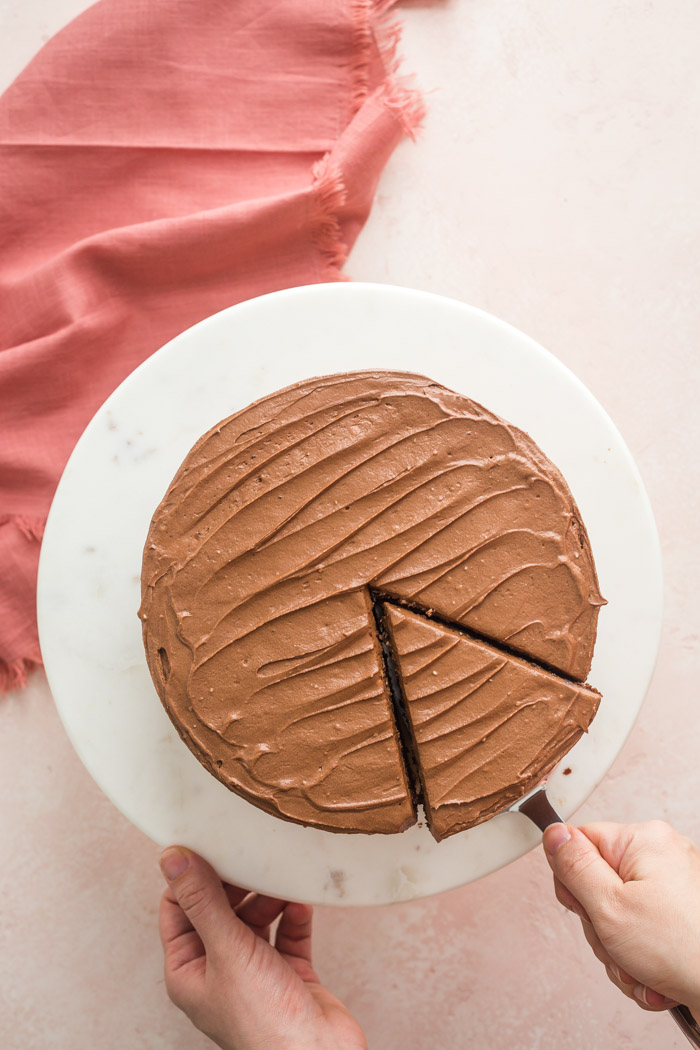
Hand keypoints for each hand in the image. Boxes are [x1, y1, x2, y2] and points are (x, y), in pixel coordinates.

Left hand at [158, 846, 366, 1049]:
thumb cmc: (263, 1021)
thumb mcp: (226, 950)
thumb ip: (202, 901)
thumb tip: (172, 859)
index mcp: (189, 970)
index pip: (178, 910)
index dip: (191, 877)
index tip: (209, 844)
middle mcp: (219, 970)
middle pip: (219, 909)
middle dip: (235, 884)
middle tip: (248, 857)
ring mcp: (256, 972)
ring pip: (255, 918)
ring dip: (268, 897)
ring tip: (278, 879)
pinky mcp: (290, 973)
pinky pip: (289, 932)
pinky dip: (294, 915)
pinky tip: (299, 901)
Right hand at [543, 820, 699, 1018]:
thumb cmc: (683, 951)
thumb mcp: (610, 906)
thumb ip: (574, 867)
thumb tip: (553, 833)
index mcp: (644, 840)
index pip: (579, 843)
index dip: (572, 881)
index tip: (586, 908)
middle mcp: (662, 856)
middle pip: (597, 884)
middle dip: (601, 927)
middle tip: (619, 944)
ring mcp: (674, 887)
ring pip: (617, 915)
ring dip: (620, 952)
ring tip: (641, 967)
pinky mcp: (681, 915)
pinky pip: (641, 931)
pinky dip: (641, 959)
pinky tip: (655, 977)